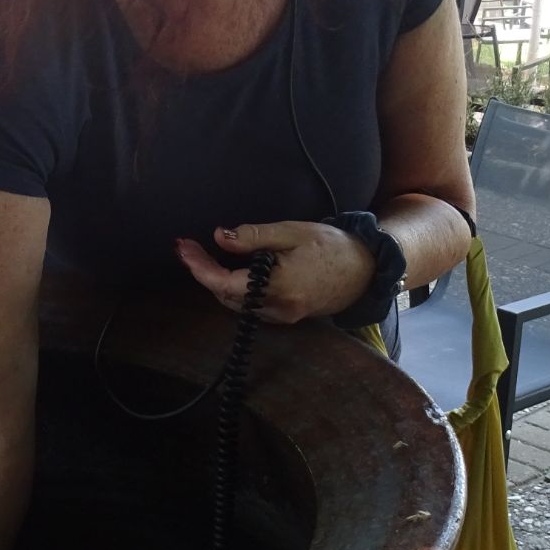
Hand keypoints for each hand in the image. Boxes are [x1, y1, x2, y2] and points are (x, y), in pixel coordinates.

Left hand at [175, 222, 373, 324]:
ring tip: (204, 255)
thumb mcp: (292, 232)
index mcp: (279, 285)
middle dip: (205, 272)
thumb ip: (254, 237)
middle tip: (189, 246)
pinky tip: (231, 269)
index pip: (226, 284)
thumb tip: (220, 237)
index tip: (183, 249)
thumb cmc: (333, 246)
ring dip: (218, 281)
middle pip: (227, 296)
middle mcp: (278, 308)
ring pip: (237, 304)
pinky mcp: (286, 317)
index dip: (200, 268)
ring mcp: (282, 316)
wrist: (365, 270)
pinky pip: (251, 306)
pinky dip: (236, 288)